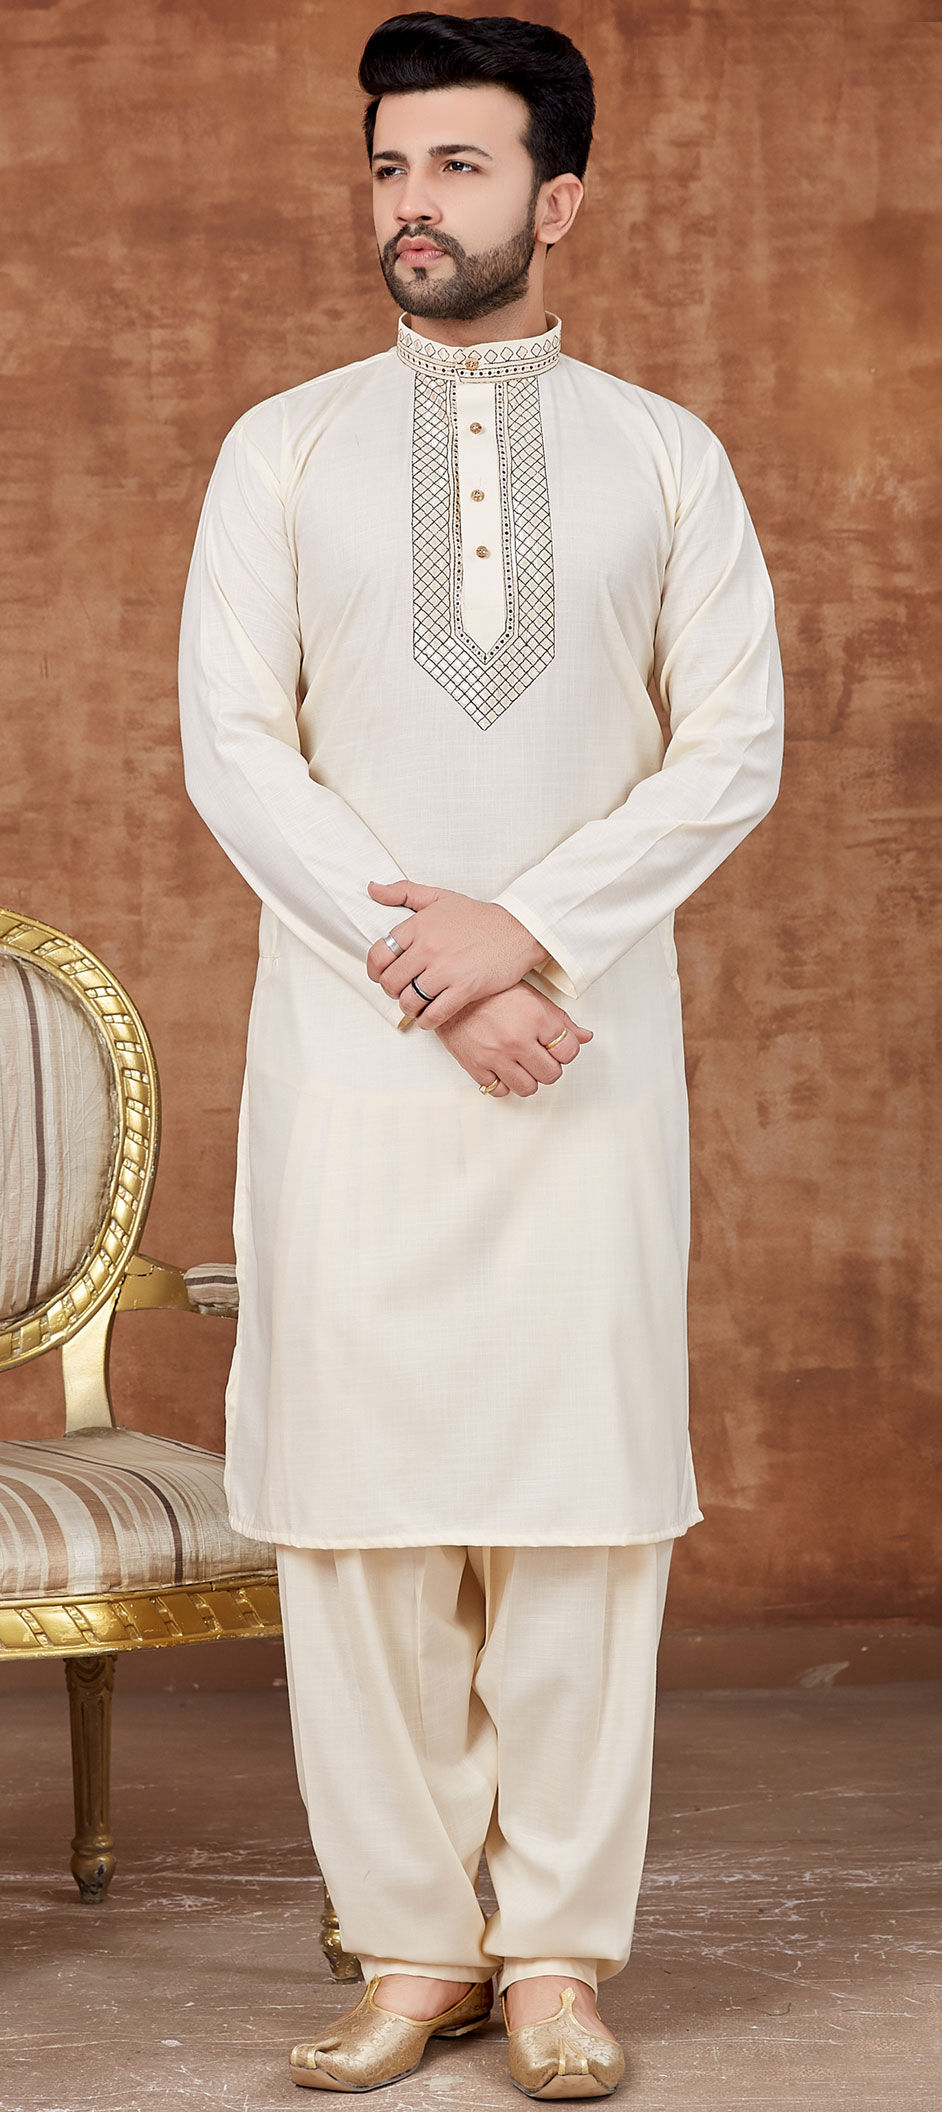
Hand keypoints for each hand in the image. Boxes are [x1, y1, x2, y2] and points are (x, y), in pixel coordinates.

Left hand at [366, 879, 546, 1026]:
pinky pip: (434, 1015)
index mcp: (418, 926)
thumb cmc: (479, 917)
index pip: (378, 955)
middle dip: (393, 991)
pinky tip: (430, 1016)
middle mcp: (428, 948)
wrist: (519, 930)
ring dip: (409, 1008)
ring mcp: (446, 970)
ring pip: (409, 1001)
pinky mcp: (465, 989)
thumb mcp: (439, 896)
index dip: (375, 971)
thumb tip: (372, 889)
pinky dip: (427, 1021)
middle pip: (391, 982)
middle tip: (403, 990)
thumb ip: (403, 891)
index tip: (383, 976)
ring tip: (417, 1005)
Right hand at [434, 986, 592, 1098]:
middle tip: (538, 1056)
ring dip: (528, 1079)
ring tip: (521, 1064)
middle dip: (548, 1067)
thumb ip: (560, 1020)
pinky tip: (502, 1068)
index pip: (569, 1052)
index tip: (555, 1047)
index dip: (564, 1051)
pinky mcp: (476, 1066)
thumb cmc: (493, 993)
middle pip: (551, 1074)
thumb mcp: (532, 998)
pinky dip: (503, 1084)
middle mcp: (518, 1039)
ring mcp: (496, 1055)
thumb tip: (585, 1037)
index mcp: (536, 1018)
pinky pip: (499, 1091)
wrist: (451, 993)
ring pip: (528, 1088)